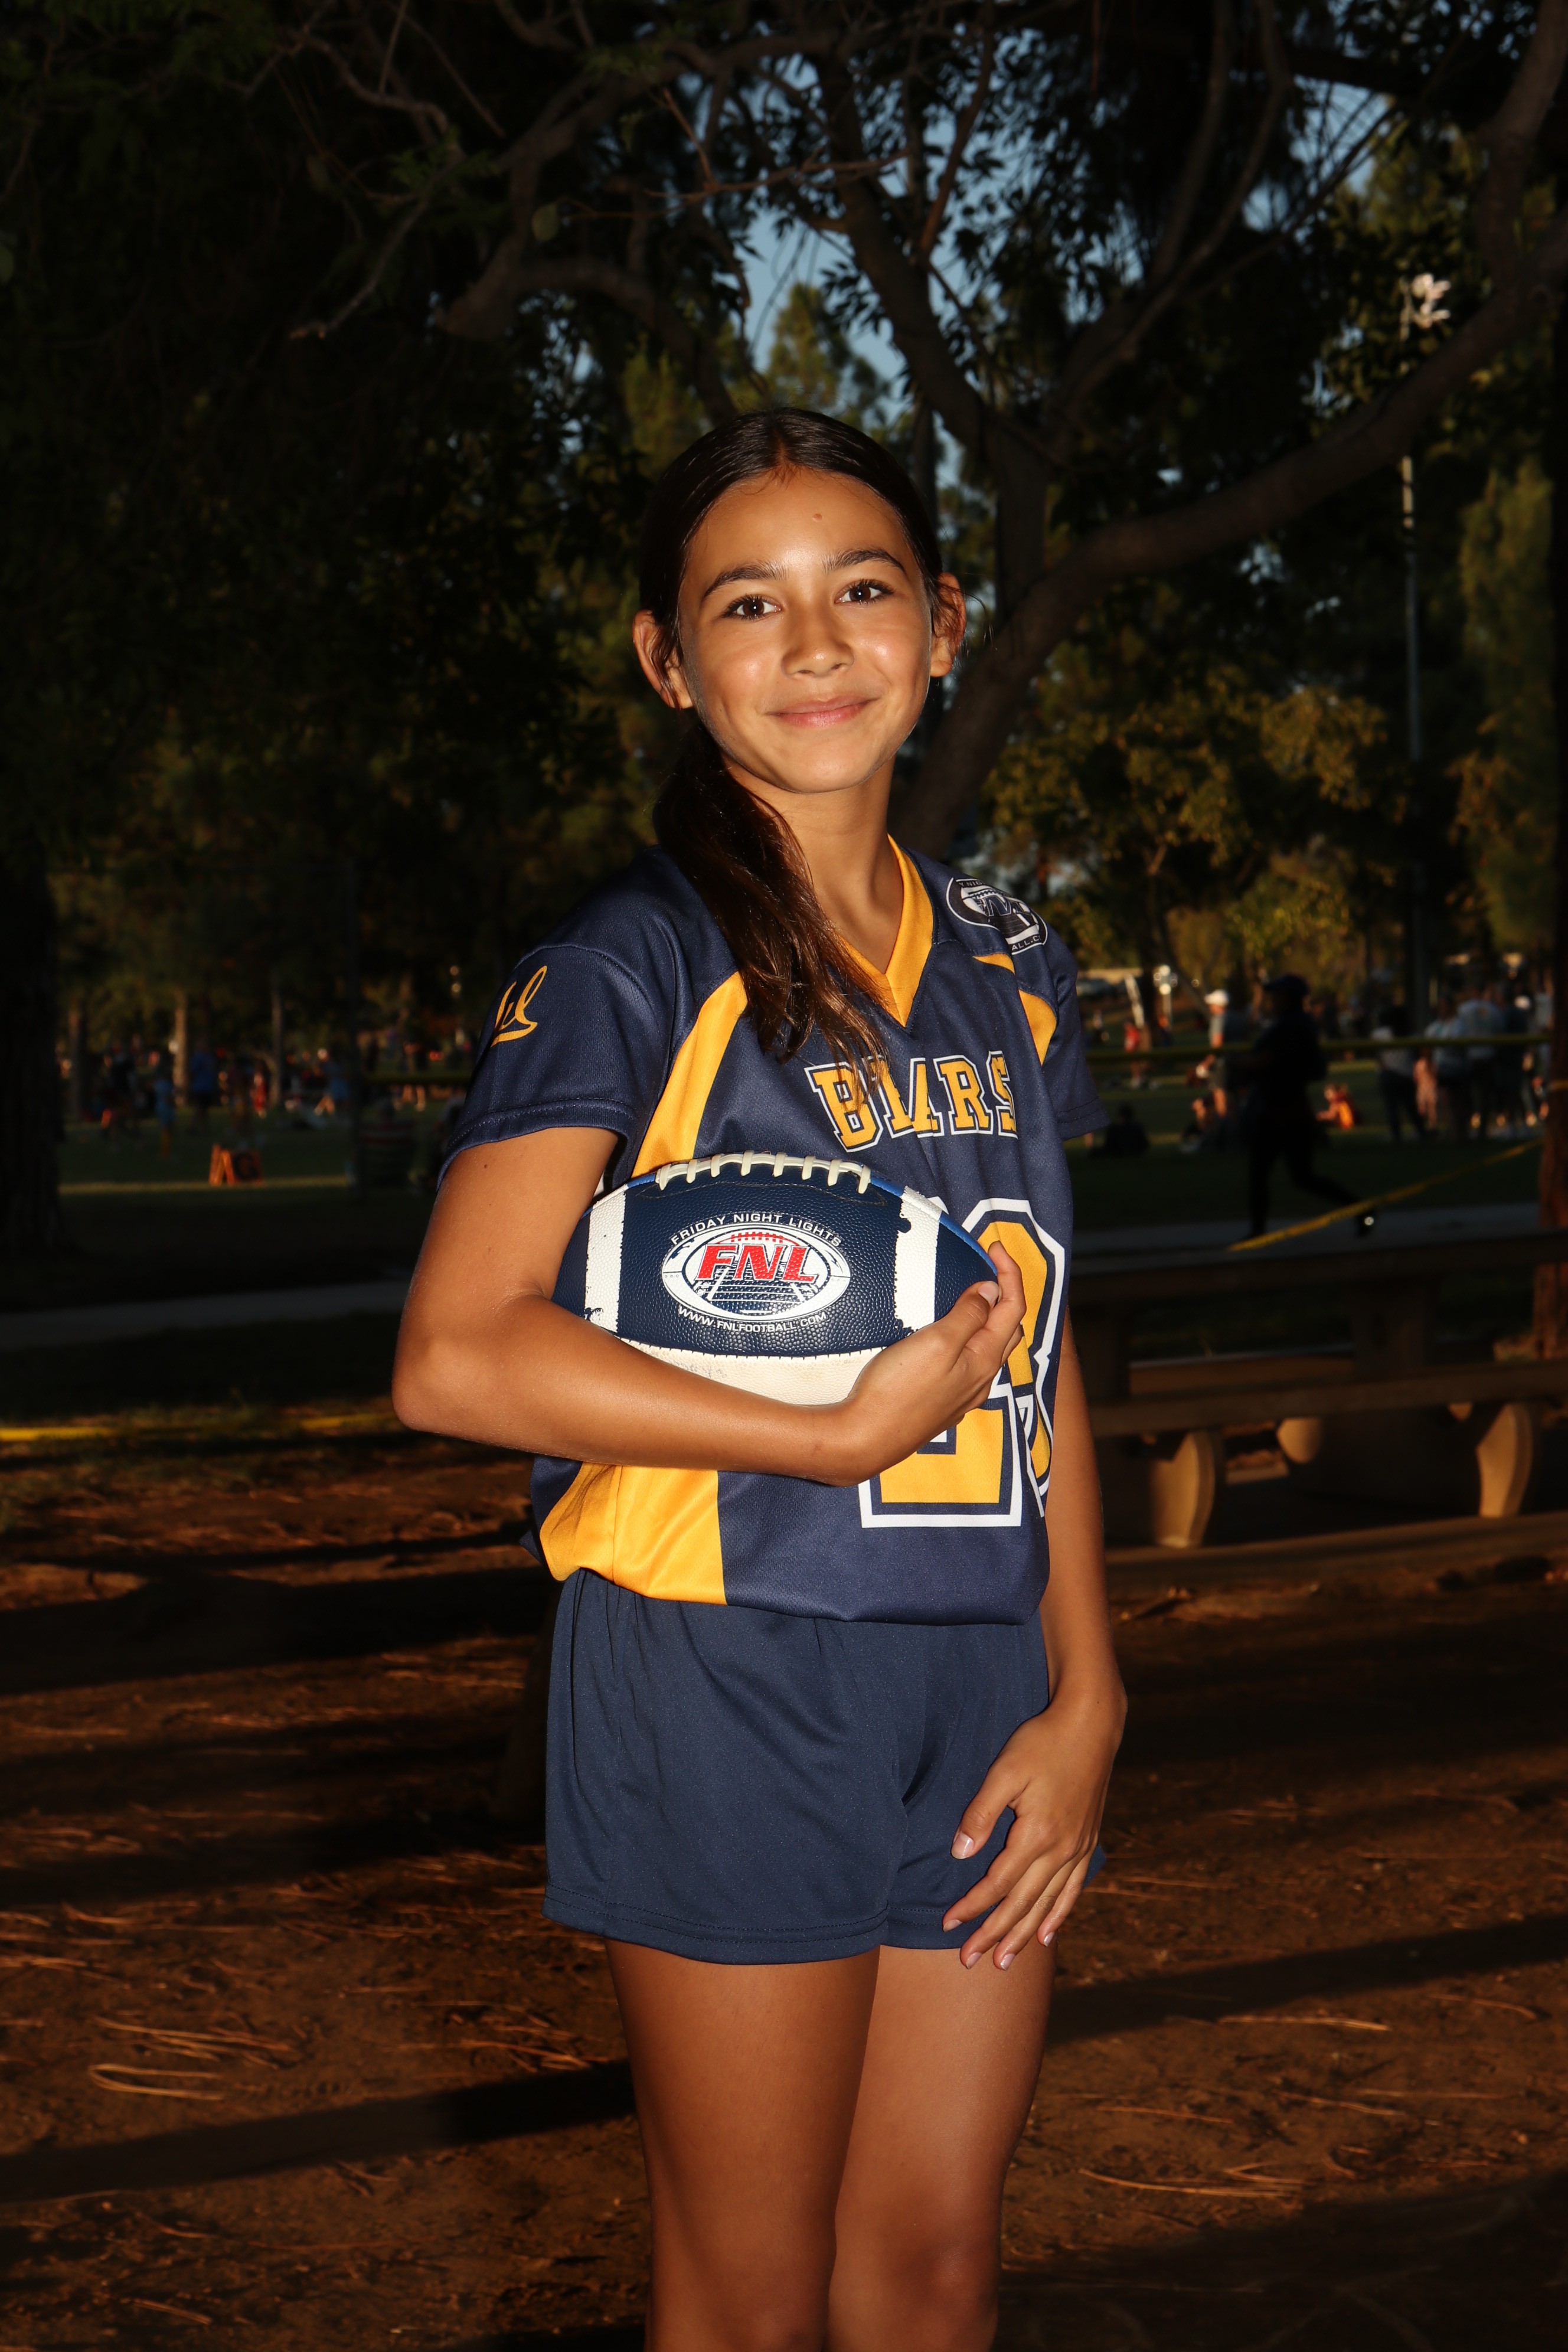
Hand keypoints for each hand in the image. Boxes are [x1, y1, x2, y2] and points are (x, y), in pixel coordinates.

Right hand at [820, 1245, 1024, 1486]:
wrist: (865, 1438)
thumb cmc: (898, 1390)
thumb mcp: (938, 1342)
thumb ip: (969, 1315)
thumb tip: (991, 1291)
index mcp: (984, 1359)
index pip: (1013, 1308)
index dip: (1010, 1273)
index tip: (994, 1246)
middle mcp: (980, 1379)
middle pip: (1008, 1328)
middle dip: (1005, 1293)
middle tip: (985, 1265)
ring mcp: (962, 1394)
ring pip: (989, 1348)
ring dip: (988, 1317)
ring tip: (968, 1294)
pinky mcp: (941, 1402)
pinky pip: (968, 1364)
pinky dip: (969, 1339)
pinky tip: (948, 1336)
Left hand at [941, 1678, 1123, 1969]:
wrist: (1092, 1725)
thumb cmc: (1042, 1742)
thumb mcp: (1004, 1771)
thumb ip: (981, 1814)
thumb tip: (960, 1854)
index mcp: (1037, 1835)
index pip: (997, 1884)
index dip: (971, 1907)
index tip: (947, 1923)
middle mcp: (1061, 1850)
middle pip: (1022, 1904)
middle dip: (993, 1935)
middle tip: (968, 1961)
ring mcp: (1077, 1849)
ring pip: (1047, 1905)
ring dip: (1023, 1936)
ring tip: (1003, 1962)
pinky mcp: (1087, 1842)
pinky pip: (1072, 1890)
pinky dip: (1059, 1915)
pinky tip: (1048, 1935)